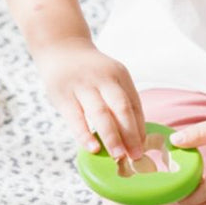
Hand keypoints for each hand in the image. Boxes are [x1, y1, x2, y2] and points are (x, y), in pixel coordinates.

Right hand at [32, 37, 144, 164]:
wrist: (61, 48)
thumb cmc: (91, 71)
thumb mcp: (110, 77)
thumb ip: (119, 101)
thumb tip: (133, 136)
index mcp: (120, 75)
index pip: (134, 105)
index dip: (140, 128)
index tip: (144, 148)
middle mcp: (103, 78)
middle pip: (121, 109)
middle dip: (131, 134)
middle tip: (137, 156)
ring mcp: (82, 85)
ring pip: (100, 114)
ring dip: (112, 137)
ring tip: (119, 156)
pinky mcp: (63, 95)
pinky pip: (76, 118)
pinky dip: (85, 135)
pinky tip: (93, 148)